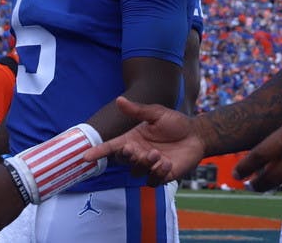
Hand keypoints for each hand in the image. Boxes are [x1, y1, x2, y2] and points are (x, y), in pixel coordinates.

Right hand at [84, 96, 204, 184]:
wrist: (197, 135)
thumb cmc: (176, 123)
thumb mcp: (157, 113)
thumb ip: (138, 111)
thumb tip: (119, 99)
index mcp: (133, 139)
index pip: (112, 147)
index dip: (99, 152)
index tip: (85, 156)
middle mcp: (139, 153)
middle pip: (124, 161)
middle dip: (128, 157)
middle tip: (137, 150)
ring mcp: (150, 166)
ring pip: (137, 173)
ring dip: (145, 165)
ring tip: (159, 156)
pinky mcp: (162, 175)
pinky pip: (153, 181)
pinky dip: (158, 174)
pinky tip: (167, 164)